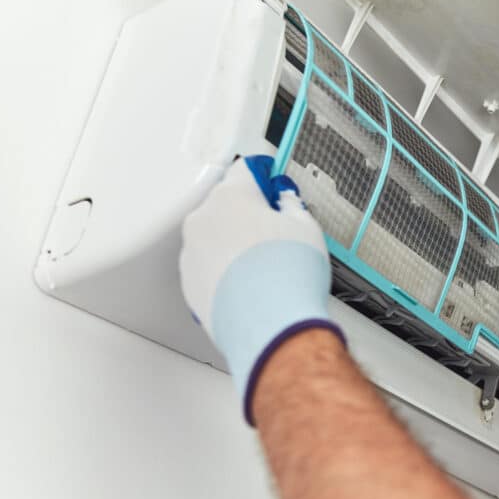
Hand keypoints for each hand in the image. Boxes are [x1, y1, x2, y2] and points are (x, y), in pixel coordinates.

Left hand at [179, 155, 343, 422]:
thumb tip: (286, 205)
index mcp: (230, 197)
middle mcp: (203, 221)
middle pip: (227, 205)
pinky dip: (227, 272)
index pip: (245, 170)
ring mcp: (192, 254)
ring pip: (215, 238)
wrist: (270, 327)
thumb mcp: (307, 228)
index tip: (274, 186)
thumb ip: (292, 207)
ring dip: (236, 244)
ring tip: (267, 266)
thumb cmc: (286, 278)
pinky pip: (210, 268)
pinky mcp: (191, 285)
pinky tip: (253, 285)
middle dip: (250, 214)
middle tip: (278, 232)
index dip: (265, 177)